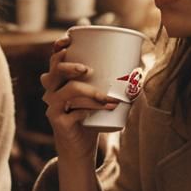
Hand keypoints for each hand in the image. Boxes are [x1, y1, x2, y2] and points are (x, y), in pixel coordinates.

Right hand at [40, 35, 117, 160]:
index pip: (54, 59)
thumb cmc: (91, 119)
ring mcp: (53, 106)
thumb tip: (139, 71)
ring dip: (92, 92)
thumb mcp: (98, 98)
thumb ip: (110, 83)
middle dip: (71, 67)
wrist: (80, 150)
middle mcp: (52, 91)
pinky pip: (74, 111)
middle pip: (55, 71)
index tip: (69, 40)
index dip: (58, 48)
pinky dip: (90, 110)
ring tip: (110, 98)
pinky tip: (103, 111)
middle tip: (88, 69)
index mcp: (59, 80)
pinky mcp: (58, 122)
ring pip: (69, 91)